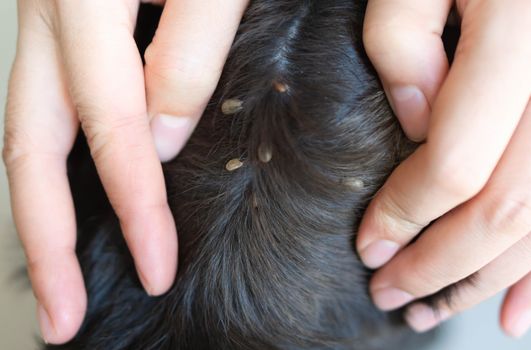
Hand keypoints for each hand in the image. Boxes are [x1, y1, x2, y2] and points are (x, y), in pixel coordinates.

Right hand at [3, 0, 246, 343]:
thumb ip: (188, 44)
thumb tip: (157, 141)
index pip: (111, 129)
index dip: (135, 207)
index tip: (154, 267)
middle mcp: (47, 8)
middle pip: (31, 146)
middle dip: (46, 237)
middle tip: (57, 315)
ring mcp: (45, 12)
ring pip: (29, 125)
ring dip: (41, 203)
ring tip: (54, 270)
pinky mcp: (62, 14)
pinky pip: (48, 96)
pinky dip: (57, 153)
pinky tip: (70, 187)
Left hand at [360, 0, 530, 336]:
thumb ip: (402, 39)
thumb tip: (418, 124)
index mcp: (522, 31)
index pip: (455, 161)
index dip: (408, 214)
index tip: (368, 247)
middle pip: (507, 206)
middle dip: (444, 265)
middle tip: (393, 296)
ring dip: (492, 278)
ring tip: (443, 314)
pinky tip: (524, 312)